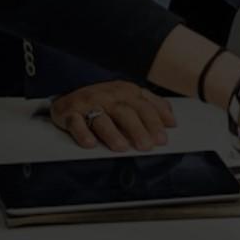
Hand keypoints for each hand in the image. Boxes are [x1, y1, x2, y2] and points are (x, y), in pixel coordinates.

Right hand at [48, 81, 173, 151]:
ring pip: (101, 118)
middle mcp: (108, 96)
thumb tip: (172, 119)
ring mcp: (88, 104)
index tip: (163, 139)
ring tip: (122, 148)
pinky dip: (82, 133)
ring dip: (112, 133)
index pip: (144, 106)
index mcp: (125, 92)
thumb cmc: (103, 99)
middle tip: (146, 146)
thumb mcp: (128, 97)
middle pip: (125, 112)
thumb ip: (151, 105)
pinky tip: (90, 144)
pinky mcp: (69, 113)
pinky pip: (76, 123)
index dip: (154, 122)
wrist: (68, 93)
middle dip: (138, 129)